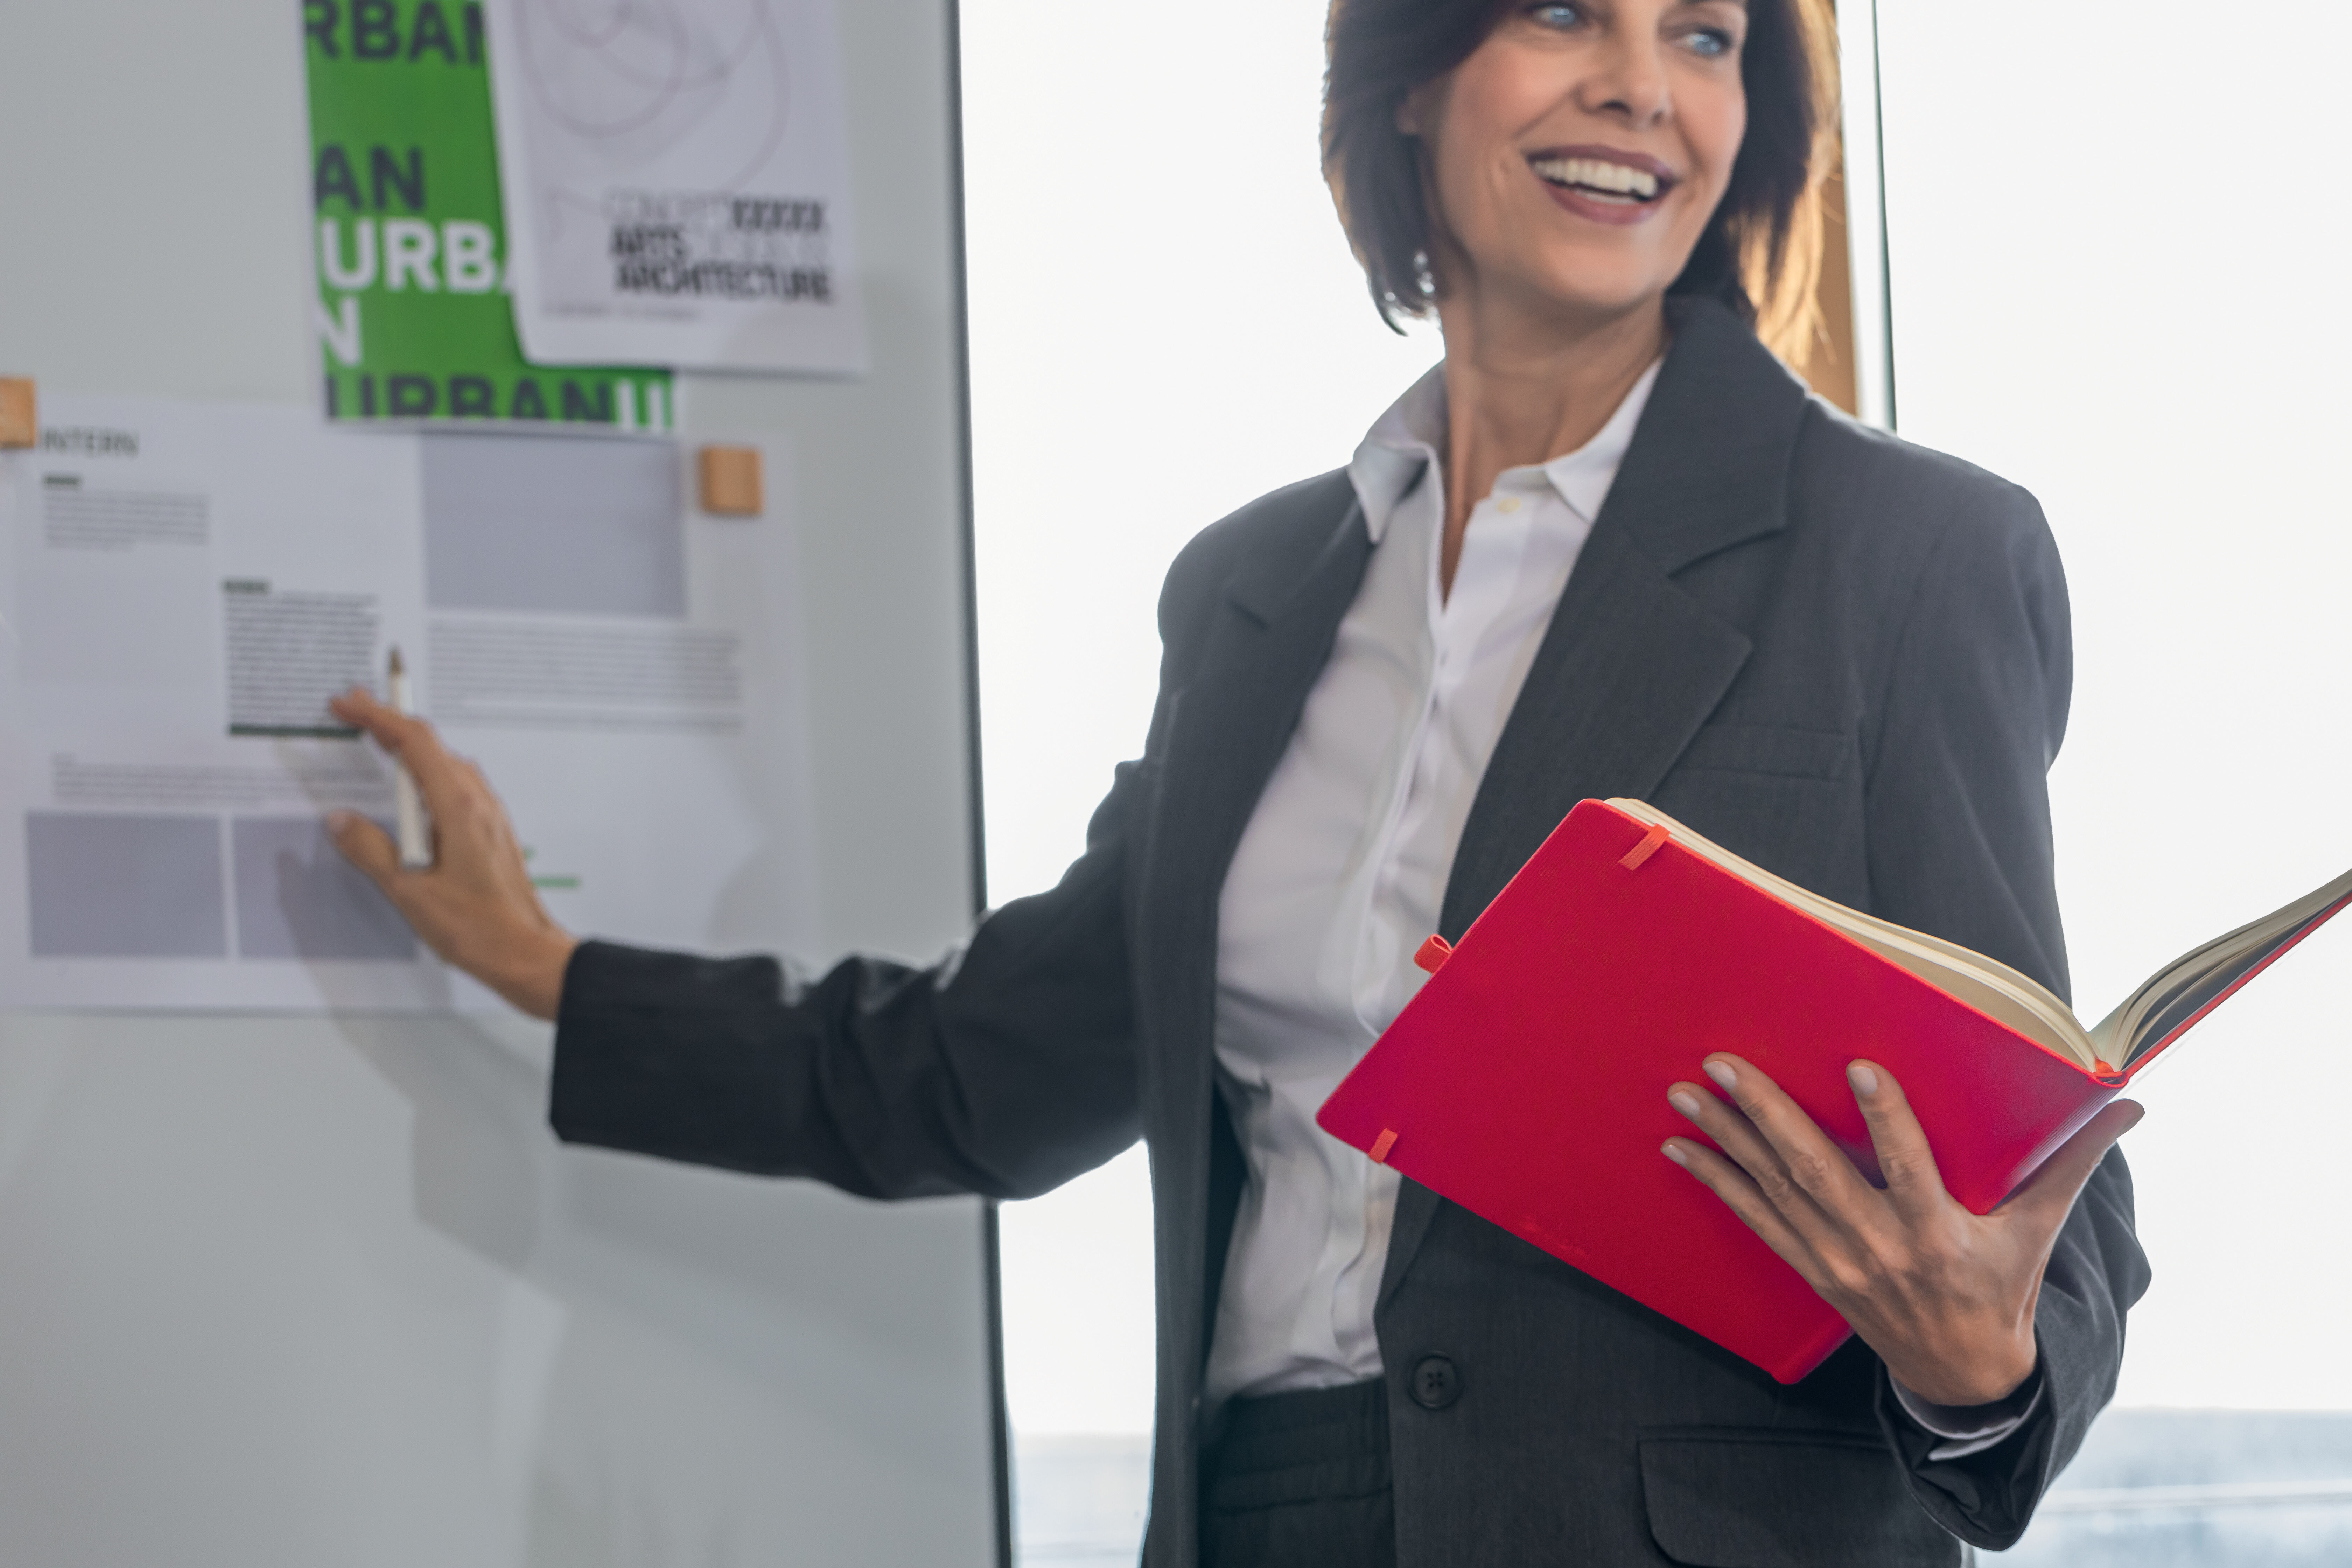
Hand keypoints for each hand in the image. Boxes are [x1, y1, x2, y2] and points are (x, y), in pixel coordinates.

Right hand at [325, 688, 577, 1019]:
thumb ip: (372, 851)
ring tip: (374, 740)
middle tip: (352, 710)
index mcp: (459, 807)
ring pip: (445, 765)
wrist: (527, 952)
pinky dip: (425, 775)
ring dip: (408, 748)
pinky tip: (409, 790)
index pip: (415, 742)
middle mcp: (478, 803)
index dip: (378, 716)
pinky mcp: (490, 831)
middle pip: (431, 746)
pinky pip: (454, 788)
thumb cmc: (478, 927)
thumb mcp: (410, 891)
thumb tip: (341, 821)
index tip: (347, 703)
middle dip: (388, 723)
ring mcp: (488, 815)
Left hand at [1662, 1053, 2141, 1407]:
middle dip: (1766, 1114)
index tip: (1860, 1067)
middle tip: (1723, 1064)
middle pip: (1815, 1171)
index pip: (1910, 1166)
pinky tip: (1682, 1149)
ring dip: (1726, 1139)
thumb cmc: (2003, 1289)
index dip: (1886, 1119)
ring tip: (1686, 1093)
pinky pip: (1757, 1220)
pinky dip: (1718, 1183)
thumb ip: (2073, 1164)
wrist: (1963, 1372)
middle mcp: (1879, 1246)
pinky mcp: (1812, 1269)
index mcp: (1937, 1233)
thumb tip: (2129, 1107)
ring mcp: (1838, 1260)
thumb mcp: (2038, 1230)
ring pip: (1775, 1190)